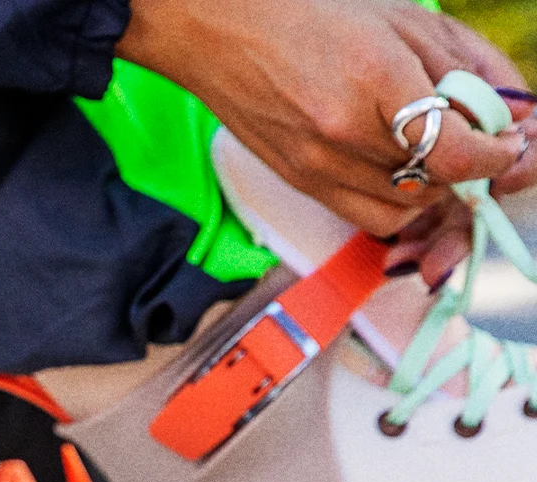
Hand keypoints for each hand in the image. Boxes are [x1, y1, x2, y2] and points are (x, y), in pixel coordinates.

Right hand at [117, 0, 533, 236]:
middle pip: (434, 182)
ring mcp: (318, 166)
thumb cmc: (306, 12)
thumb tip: (509, 111)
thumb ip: (461, 64)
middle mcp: (343, 132)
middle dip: (468, 168)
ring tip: (434, 155)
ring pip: (405, 209)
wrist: (218, 30)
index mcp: (373, 77)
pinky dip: (398, 204)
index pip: (451, 150)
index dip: (492, 156)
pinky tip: (399, 172)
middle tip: (476, 143)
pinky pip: (369, 216)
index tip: (507, 145)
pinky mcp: (302, 184)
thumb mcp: (398, 19)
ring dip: (434, 189)